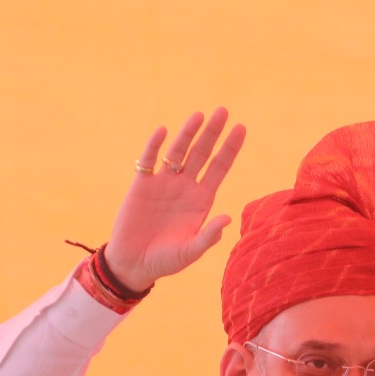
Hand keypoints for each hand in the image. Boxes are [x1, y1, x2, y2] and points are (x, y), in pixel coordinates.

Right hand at [103, 107, 247, 292]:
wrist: (133, 264)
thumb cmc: (165, 261)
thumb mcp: (189, 252)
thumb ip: (208, 236)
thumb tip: (227, 218)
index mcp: (201, 200)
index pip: (219, 167)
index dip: (230, 148)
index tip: (241, 128)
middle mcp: (185, 187)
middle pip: (201, 153)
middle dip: (212, 133)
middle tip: (223, 111)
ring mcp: (163, 183)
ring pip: (177, 151)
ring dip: (187, 133)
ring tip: (199, 115)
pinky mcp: (141, 185)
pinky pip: (149, 160)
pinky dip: (155, 146)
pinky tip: (163, 132)